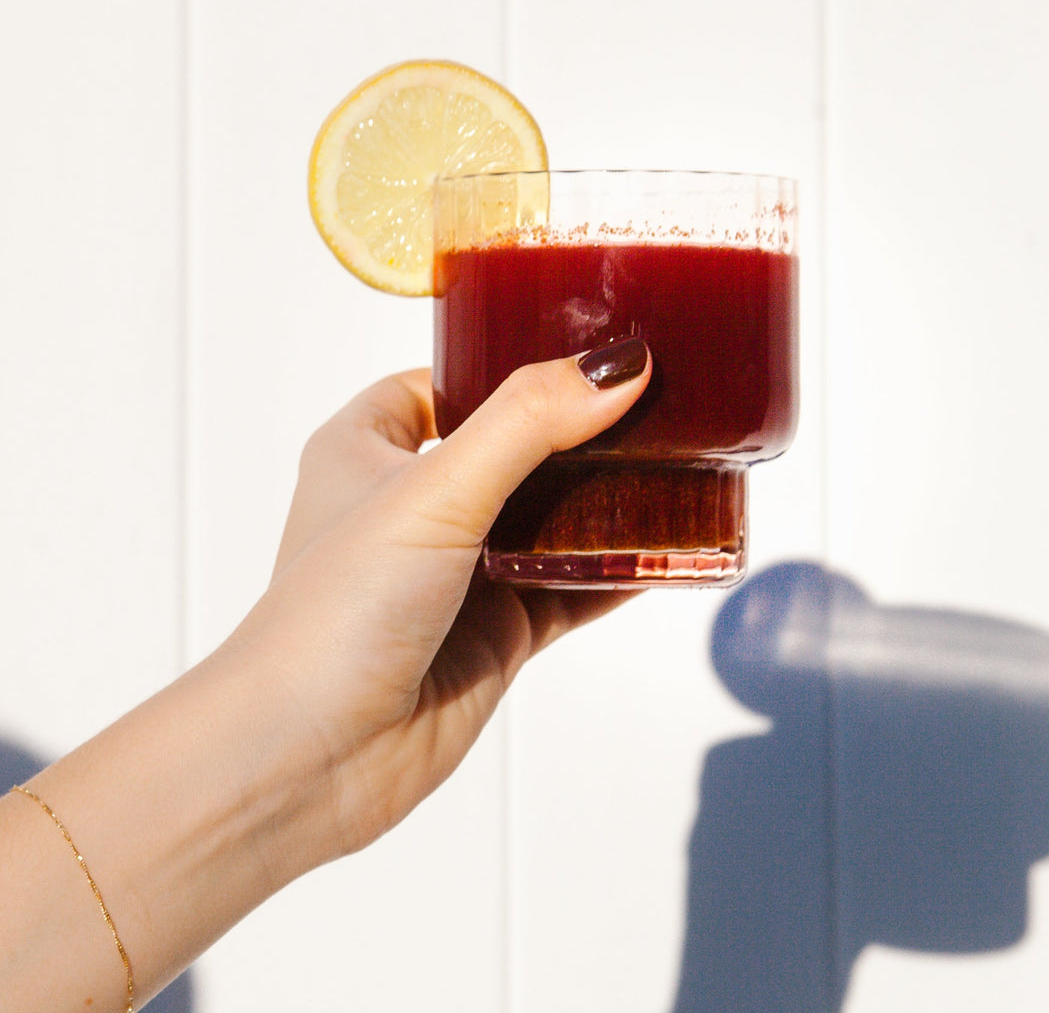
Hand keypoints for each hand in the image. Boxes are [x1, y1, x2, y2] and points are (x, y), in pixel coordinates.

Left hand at [225, 343, 650, 859]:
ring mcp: (459, 573)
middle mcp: (414, 505)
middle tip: (658, 399)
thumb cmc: (335, 612)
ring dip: (606, 502)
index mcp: (368, 448)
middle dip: (579, 431)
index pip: (444, 382)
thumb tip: (618, 367)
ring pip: (550, 521)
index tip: (584, 344)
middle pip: (513, 448)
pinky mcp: (496, 634)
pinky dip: (616, 572)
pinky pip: (572, 590)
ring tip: (682, 465)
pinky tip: (669, 553)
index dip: (506, 362)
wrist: (309, 761)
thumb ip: (527, 422)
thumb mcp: (434, 490)